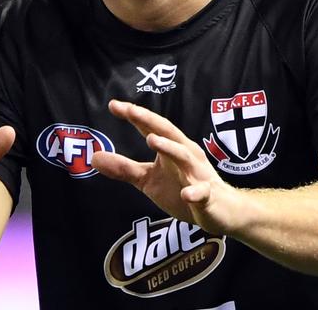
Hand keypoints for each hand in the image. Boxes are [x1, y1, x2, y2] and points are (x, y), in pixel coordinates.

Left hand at [91, 99, 241, 235]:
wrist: (223, 211)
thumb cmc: (185, 189)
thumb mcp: (149, 180)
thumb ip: (124, 168)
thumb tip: (94, 157)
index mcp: (172, 148)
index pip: (152, 128)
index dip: (135, 115)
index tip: (114, 104)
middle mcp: (187, 155)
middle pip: (169, 133)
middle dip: (150, 121)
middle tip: (131, 110)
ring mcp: (198, 175)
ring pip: (185, 157)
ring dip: (169, 147)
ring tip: (152, 140)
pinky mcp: (208, 196)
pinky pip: (202, 193)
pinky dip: (195, 192)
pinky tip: (186, 194)